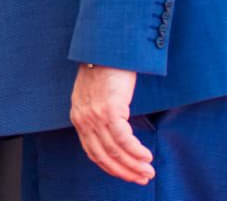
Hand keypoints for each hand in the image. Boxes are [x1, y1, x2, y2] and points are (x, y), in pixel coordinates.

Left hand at [69, 65, 154, 184]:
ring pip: (115, 151)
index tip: (127, 174)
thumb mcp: (94, 94)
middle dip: (124, 171)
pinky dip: (136, 151)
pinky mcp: (110, 110)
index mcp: (78, 116)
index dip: (111, 167)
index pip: (92, 151)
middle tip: (142, 178)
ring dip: (134, 164)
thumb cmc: (105, 67)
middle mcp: (83, 118)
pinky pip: (124, 140)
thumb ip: (98, 113)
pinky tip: (146, 155)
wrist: (107, 47)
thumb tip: (113, 133)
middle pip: (103, 156)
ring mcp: (95, 115)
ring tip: (148, 171)